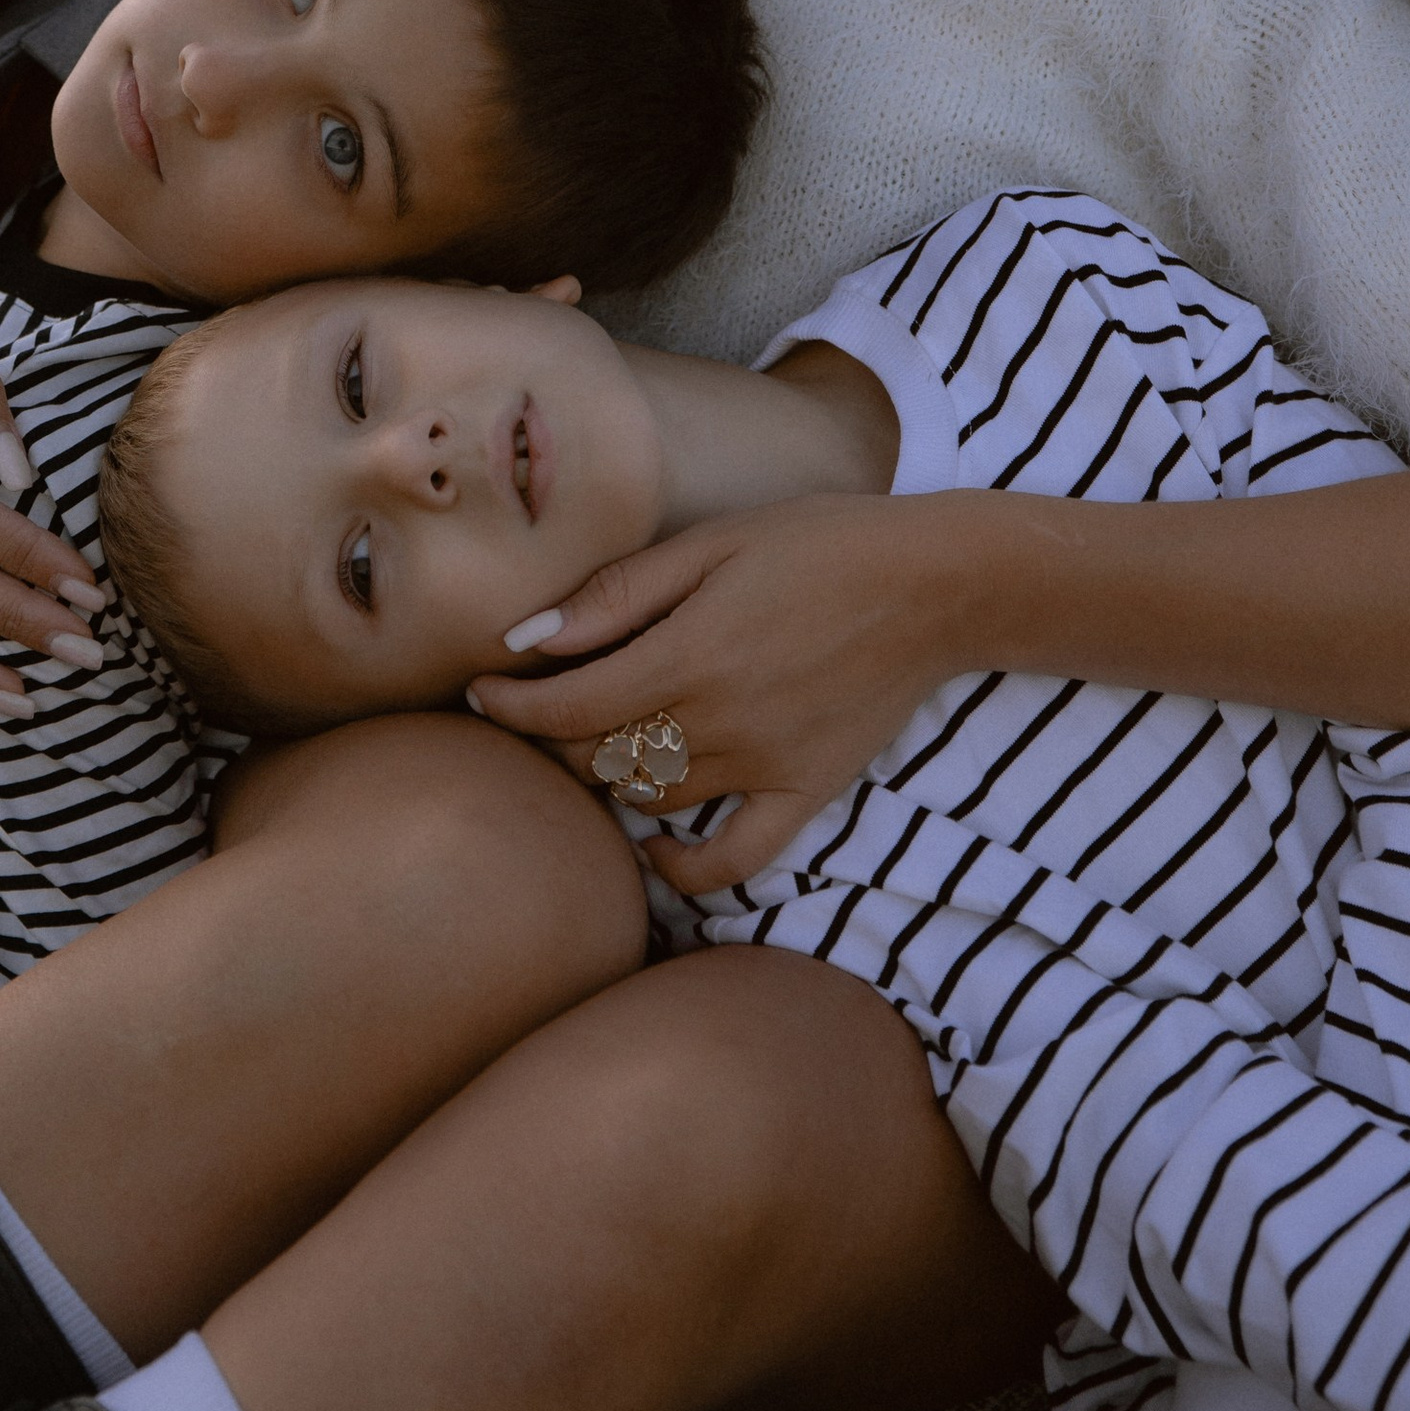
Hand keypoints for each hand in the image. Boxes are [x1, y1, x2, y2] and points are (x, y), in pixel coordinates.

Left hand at [466, 492, 973, 893]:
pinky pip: (734, 860)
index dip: (508, 706)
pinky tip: (654, 845)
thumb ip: (616, 596)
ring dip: (603, 780)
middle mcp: (719, 724)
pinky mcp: (806, 795)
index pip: (564, 709)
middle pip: (596, 759)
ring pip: (648, 801)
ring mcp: (764, 769)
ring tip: (587, 744)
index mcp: (687, 655)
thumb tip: (527, 639)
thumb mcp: (709, 544)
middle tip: (529, 708)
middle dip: (546, 738)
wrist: (931, 584)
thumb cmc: (814, 544)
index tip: (478, 692)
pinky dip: (684, 866)